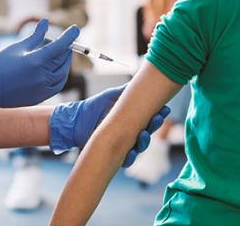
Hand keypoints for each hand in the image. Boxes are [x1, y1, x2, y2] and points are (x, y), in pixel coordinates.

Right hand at [0, 19, 78, 118]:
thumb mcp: (18, 46)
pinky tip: (57, 69)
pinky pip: (57, 85)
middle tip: (66, 42)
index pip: (59, 46)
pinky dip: (60, 76)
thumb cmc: (0, 63)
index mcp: (35, 60)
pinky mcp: (39, 97)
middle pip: (62, 59)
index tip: (76, 28)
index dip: (69, 36)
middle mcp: (41, 76)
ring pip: (62, 73)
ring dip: (64, 62)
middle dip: (66, 49)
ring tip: (61, 54)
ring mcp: (41, 88)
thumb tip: (46, 22)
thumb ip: (36, 35)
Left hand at [49, 84, 169, 166]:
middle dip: (154, 125)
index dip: (158, 114)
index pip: (149, 118)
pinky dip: (130, 157)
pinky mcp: (114, 155)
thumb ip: (125, 91)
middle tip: (157, 118)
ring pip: (140, 146)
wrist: (75, 121)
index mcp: (132, 119)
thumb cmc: (94, 107)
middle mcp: (130, 133)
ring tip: (144, 134)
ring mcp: (123, 144)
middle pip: (148, 131)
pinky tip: (131, 152)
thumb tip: (141, 79)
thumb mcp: (111, 96)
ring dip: (144, 142)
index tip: (164, 108)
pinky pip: (126, 159)